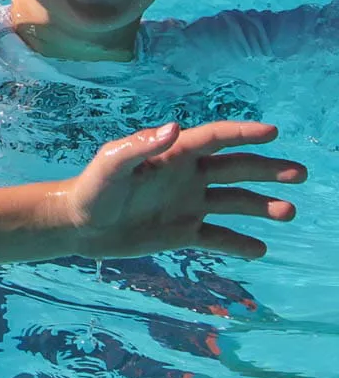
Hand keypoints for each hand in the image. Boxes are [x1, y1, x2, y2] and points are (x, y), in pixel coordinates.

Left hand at [60, 121, 303, 259]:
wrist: (78, 225)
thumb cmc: (91, 188)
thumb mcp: (110, 164)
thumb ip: (139, 146)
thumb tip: (174, 128)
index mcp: (172, 155)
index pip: (215, 138)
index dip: (243, 133)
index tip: (272, 132)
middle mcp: (186, 177)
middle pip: (235, 169)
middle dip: (268, 170)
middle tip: (300, 174)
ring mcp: (186, 204)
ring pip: (234, 203)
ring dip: (262, 206)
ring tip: (288, 213)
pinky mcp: (181, 232)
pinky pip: (217, 237)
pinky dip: (239, 243)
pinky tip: (260, 249)